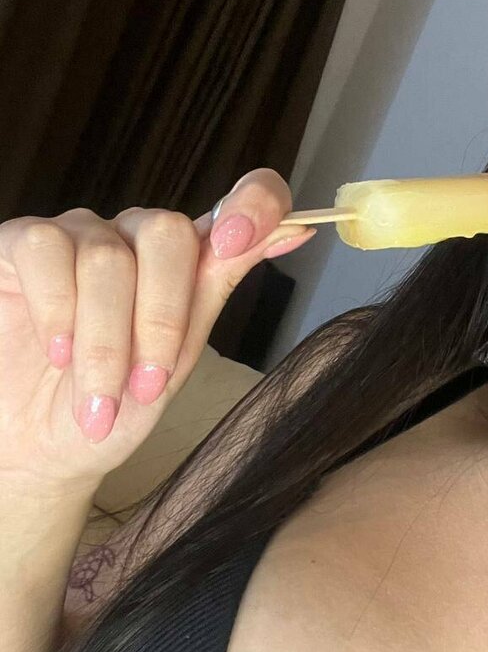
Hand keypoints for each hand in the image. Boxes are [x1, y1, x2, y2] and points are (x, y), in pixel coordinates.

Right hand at [0, 168, 315, 501]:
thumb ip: (217, 290)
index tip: (241, 242)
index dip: (255, 203)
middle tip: (145, 386)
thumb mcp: (175, 363)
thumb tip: (296, 232)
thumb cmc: (116, 407)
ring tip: (97, 396)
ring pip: (106, 257)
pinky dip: (57, 312)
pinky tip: (57, 353)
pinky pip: (45, 250)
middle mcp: (136, 237)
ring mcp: (79, 236)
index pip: (242, 199)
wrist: (41, 452)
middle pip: (167, 233)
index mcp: (188, 262)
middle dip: (159, 319)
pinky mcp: (21, 244)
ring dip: (104, 340)